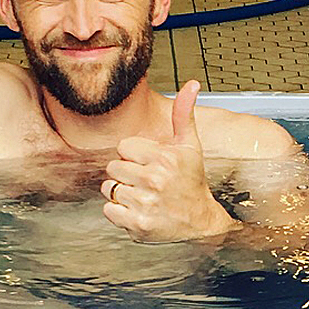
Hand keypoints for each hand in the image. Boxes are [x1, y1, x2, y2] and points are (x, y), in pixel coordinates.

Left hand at [101, 80, 236, 241]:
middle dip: (127, 174)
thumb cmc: (191, 181)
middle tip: (148, 183)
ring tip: (143, 196)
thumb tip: (191, 84)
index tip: (151, 165)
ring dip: (122, 193)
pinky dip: (119, 212)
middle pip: (113, 168)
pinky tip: (138, 210)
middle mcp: (155, 179)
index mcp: (164, 158)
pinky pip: (108, 210)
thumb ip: (184, 114)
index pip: (123, 148)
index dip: (135, 156)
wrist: (200, 222)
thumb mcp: (190, 146)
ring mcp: (145, 203)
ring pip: (109, 189)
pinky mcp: (137, 224)